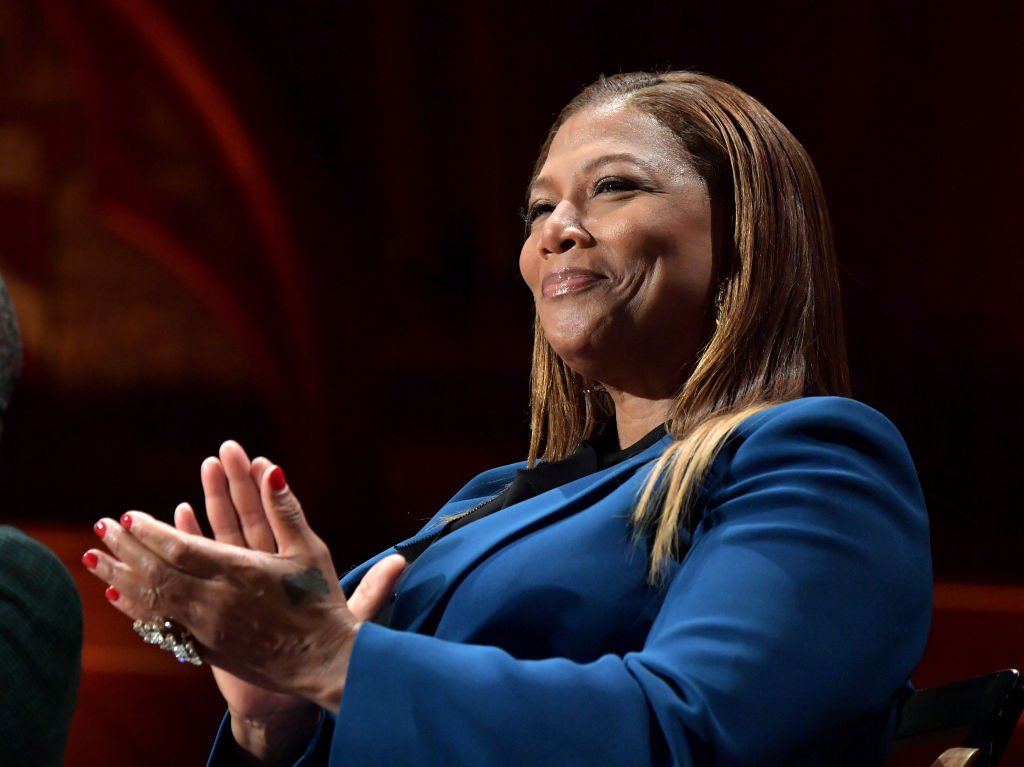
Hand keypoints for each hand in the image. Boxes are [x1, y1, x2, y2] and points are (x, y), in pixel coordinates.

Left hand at [83, 458, 403, 726]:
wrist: (324, 663)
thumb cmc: (321, 602)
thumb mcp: (309, 550)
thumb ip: (285, 509)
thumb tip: (272, 468)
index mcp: (240, 572)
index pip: (180, 548)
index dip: (151, 531)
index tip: (129, 516)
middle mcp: (215, 602)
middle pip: (156, 573)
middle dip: (126, 548)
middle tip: (102, 526)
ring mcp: (207, 630)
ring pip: (151, 602)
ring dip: (120, 577)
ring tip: (95, 558)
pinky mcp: (206, 651)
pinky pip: (160, 628)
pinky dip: (136, 609)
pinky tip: (119, 596)